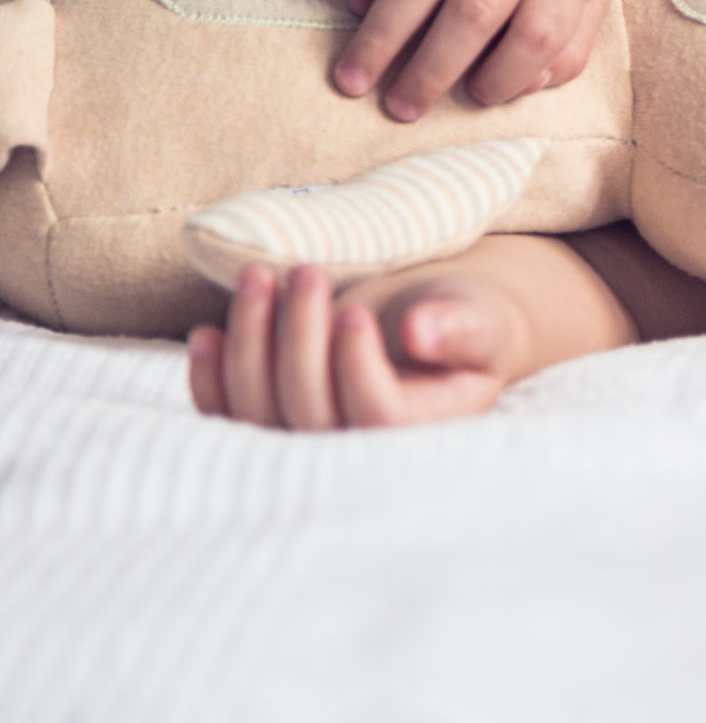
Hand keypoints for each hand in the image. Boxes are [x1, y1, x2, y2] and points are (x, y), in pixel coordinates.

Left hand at [188, 263, 531, 430]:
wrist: (430, 324)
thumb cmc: (464, 319)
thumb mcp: (480, 318)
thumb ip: (461, 328)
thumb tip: (419, 331)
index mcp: (425, 431)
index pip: (378, 417)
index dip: (356, 369)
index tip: (354, 312)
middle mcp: (363, 449)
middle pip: (310, 414)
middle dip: (300, 337)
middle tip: (308, 272)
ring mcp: (309, 441)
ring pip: (259, 412)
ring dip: (250, 341)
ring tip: (259, 276)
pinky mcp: (271, 422)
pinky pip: (226, 414)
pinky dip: (208, 377)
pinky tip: (208, 332)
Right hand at [336, 0, 622, 118]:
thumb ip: (570, 43)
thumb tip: (528, 88)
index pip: (540, 31)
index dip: (508, 74)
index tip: (479, 98)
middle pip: (474, 9)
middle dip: (431, 68)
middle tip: (402, 109)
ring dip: (383, 32)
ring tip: (356, 76)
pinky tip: (357, 9)